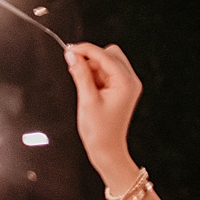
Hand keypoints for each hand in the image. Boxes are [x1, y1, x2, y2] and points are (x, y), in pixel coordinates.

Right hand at [65, 42, 143, 188]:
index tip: (69, 49)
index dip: (85, 50)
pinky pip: (107, 73)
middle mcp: (130, 80)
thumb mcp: (87, 100)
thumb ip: (80, 74)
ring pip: (108, 62)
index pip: (104, 56)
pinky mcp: (121, 89)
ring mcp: (127, 85)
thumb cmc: (99, 131)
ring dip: (92, 68)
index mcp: (125, 82)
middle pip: (110, 54)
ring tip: (83, 86)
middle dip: (91, 59)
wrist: (107, 150)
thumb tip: (72, 56)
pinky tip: (88, 88)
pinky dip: (95, 76)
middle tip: (75, 69)